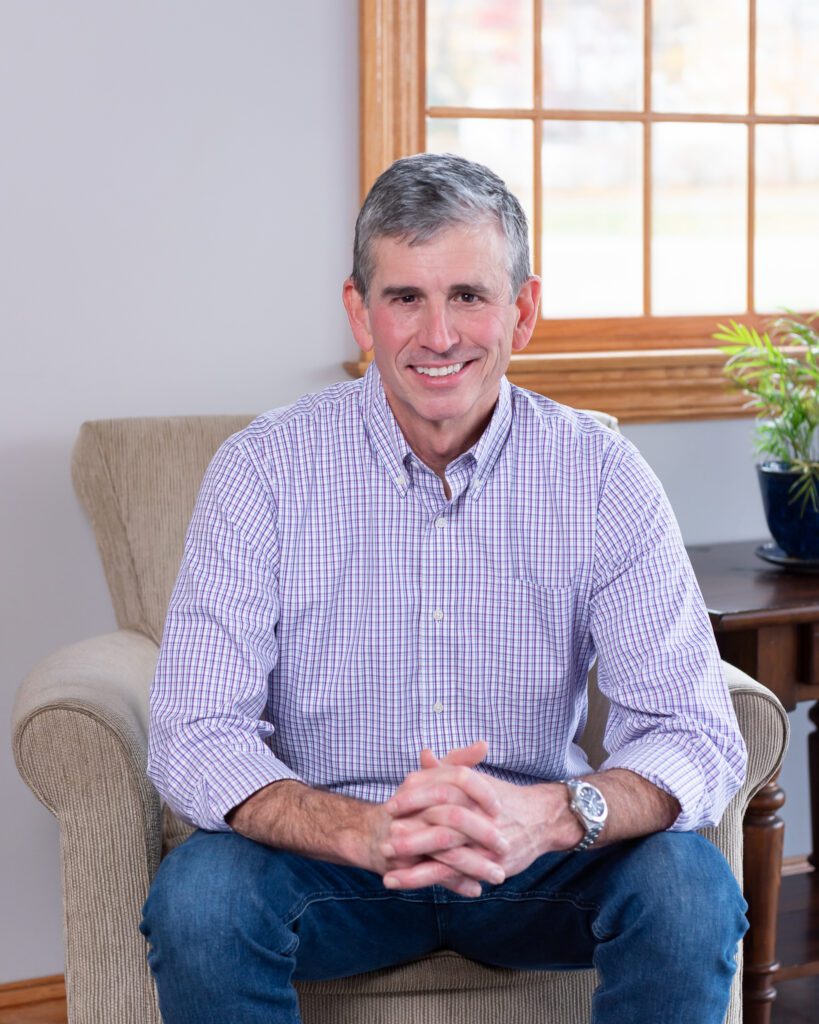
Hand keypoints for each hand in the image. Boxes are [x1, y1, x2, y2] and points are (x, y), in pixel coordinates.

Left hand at [381, 742, 581, 895]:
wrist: (542, 819)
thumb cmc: (503, 798)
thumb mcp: (476, 780)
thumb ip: (448, 768)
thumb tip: (424, 756)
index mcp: (473, 788)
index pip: (438, 789)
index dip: (413, 797)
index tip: (391, 805)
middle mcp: (480, 812)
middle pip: (440, 819)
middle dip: (411, 831)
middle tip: (385, 838)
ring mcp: (485, 840)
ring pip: (446, 851)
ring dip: (415, 863)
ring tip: (389, 870)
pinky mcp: (488, 864)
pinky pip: (456, 874)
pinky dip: (430, 880)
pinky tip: (408, 885)